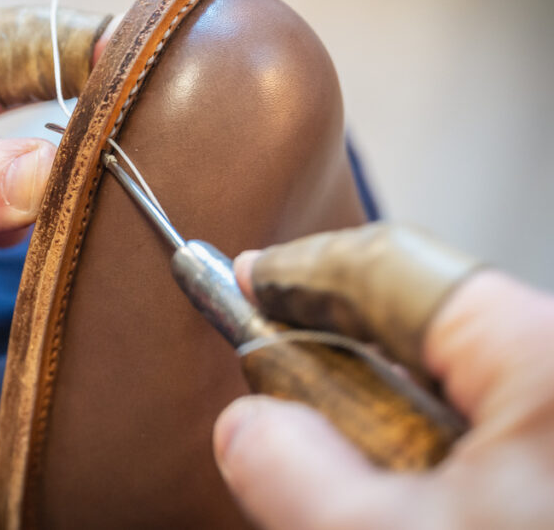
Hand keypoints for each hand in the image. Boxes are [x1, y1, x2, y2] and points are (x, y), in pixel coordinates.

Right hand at [214, 245, 553, 528]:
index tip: (247, 282)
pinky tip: (417, 499)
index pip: (394, 271)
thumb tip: (248, 428)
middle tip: (283, 401)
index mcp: (548, 363)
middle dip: (344, 365)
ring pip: (461, 390)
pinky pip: (496, 434)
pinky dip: (438, 460)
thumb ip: (298, 478)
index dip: (304, 274)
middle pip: (428, 330)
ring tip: (364, 487)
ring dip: (393, 429)